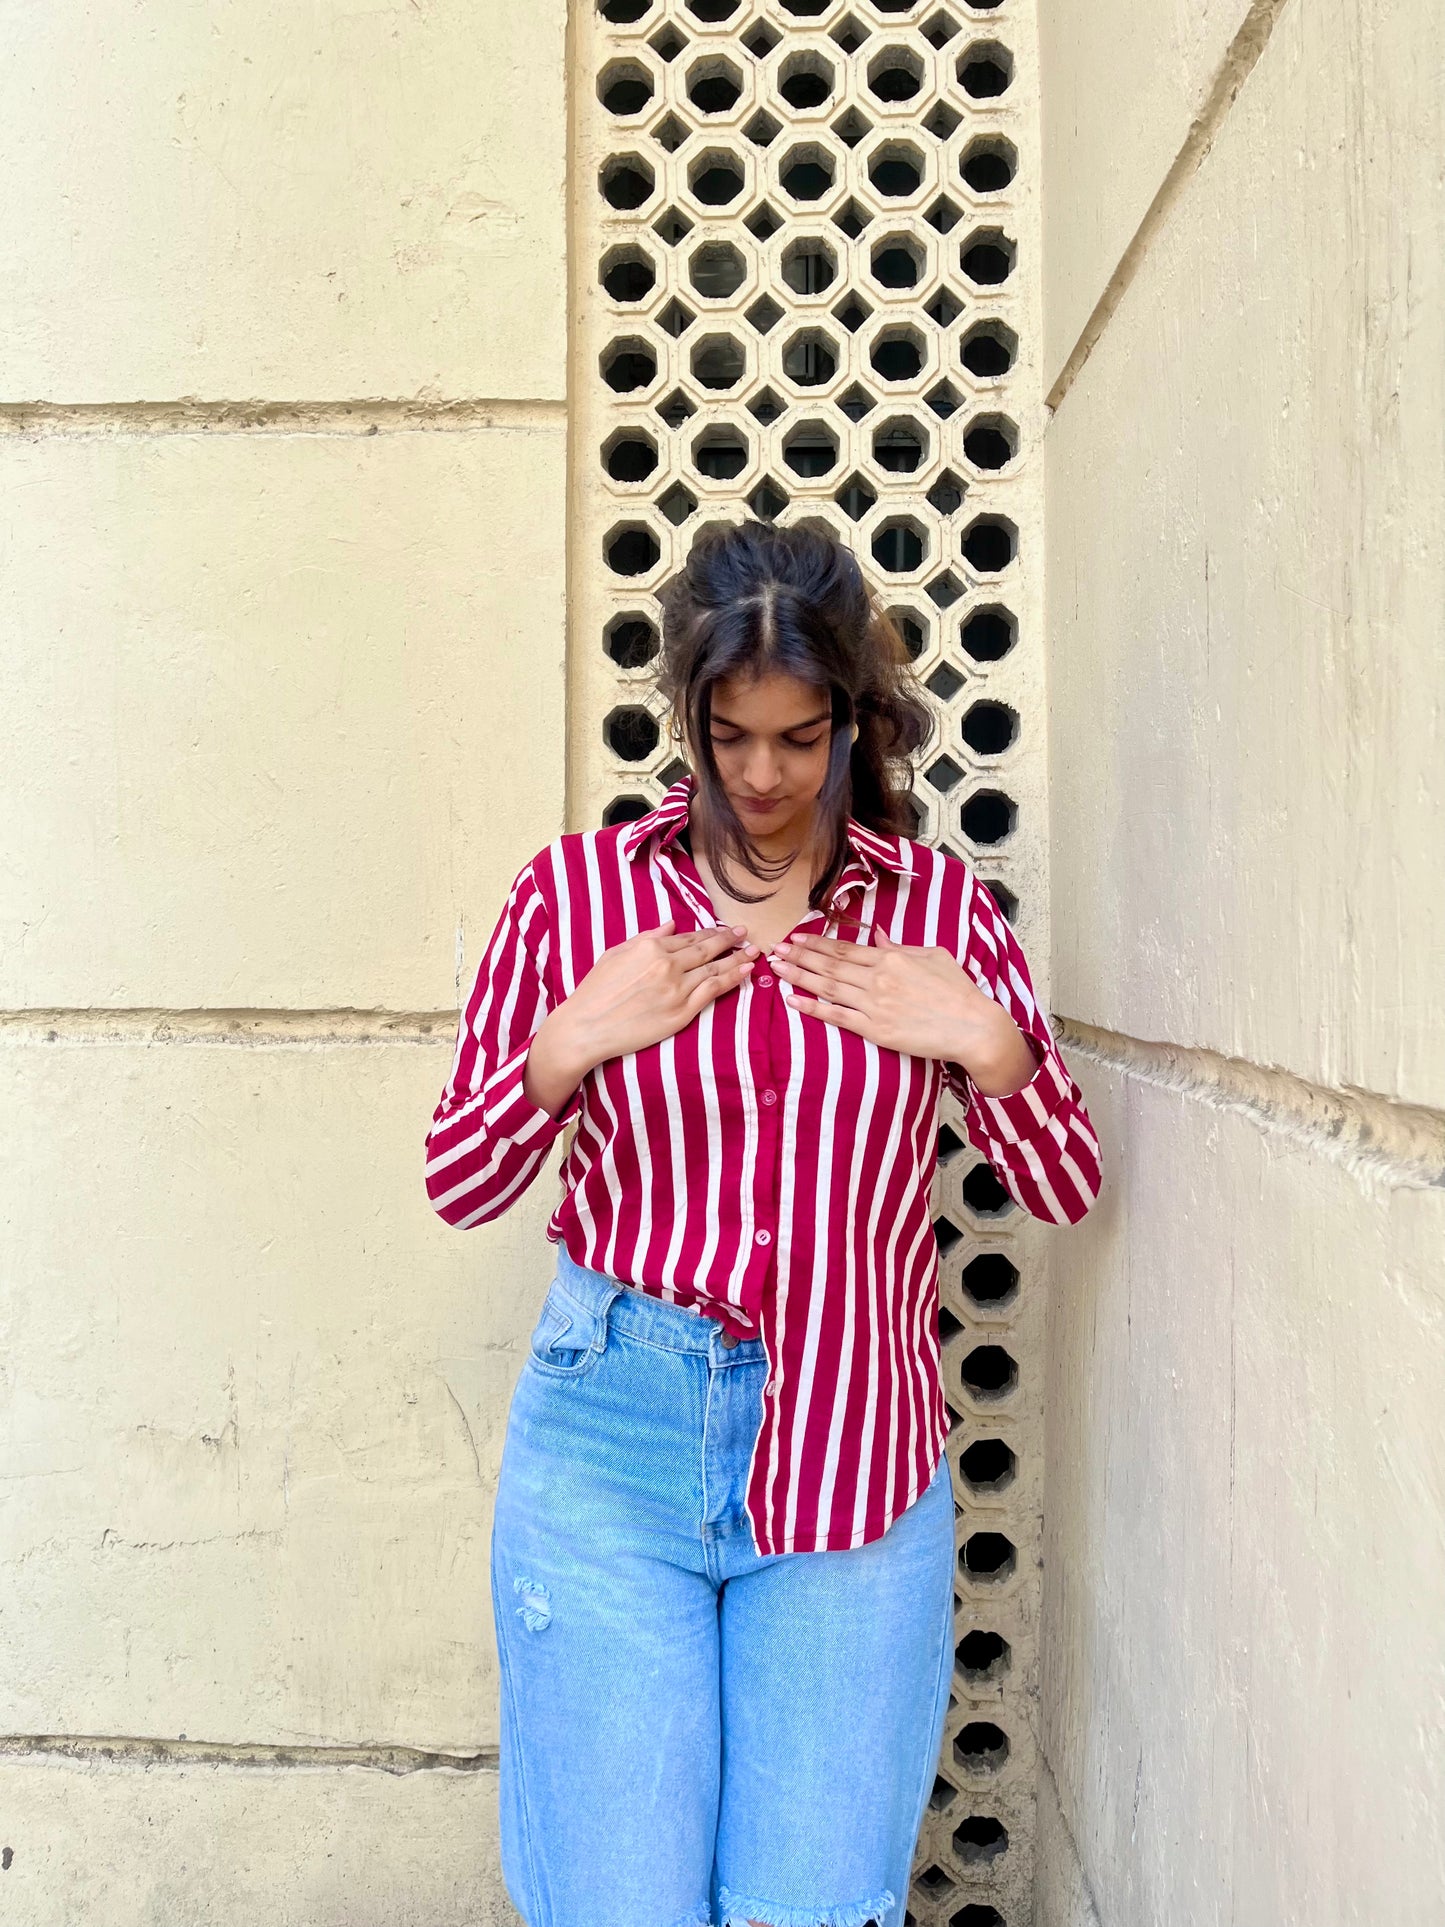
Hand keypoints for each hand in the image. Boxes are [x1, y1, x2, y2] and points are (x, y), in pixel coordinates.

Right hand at [554, 918, 757, 1074]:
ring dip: (737, 959)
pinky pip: (712, 992)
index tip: (726, 930)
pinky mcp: (681, 1013)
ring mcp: (677, 989)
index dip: (711, 933)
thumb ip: (646, 938)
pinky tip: (743, 972)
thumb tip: (672, 925)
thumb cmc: (595, 991)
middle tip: (745, 935)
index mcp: (651, 948)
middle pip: (707, 950)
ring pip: (715, 969)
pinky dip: (731, 980)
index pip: (690, 938)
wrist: (586, 1027)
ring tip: (754, 952)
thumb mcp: (616, 954)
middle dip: (730, 940)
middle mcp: (667, 965)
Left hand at [768, 927, 1037, 1097]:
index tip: (797, 937)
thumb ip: (901, 947)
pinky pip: (836, 1016)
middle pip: (830, 965)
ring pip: (828, 987)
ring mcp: (874, 1005)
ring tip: (778, 968)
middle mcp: (878, 978)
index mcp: (891, 958)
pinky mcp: (875, 1030)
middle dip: (800, 955)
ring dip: (800, 976)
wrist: (972, 1027)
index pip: (845, 949)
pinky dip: (813, 1008)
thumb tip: (879, 936)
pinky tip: (794, 1000)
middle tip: (775, 949)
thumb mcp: (933, 956)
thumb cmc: (958, 991)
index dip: (817, 943)